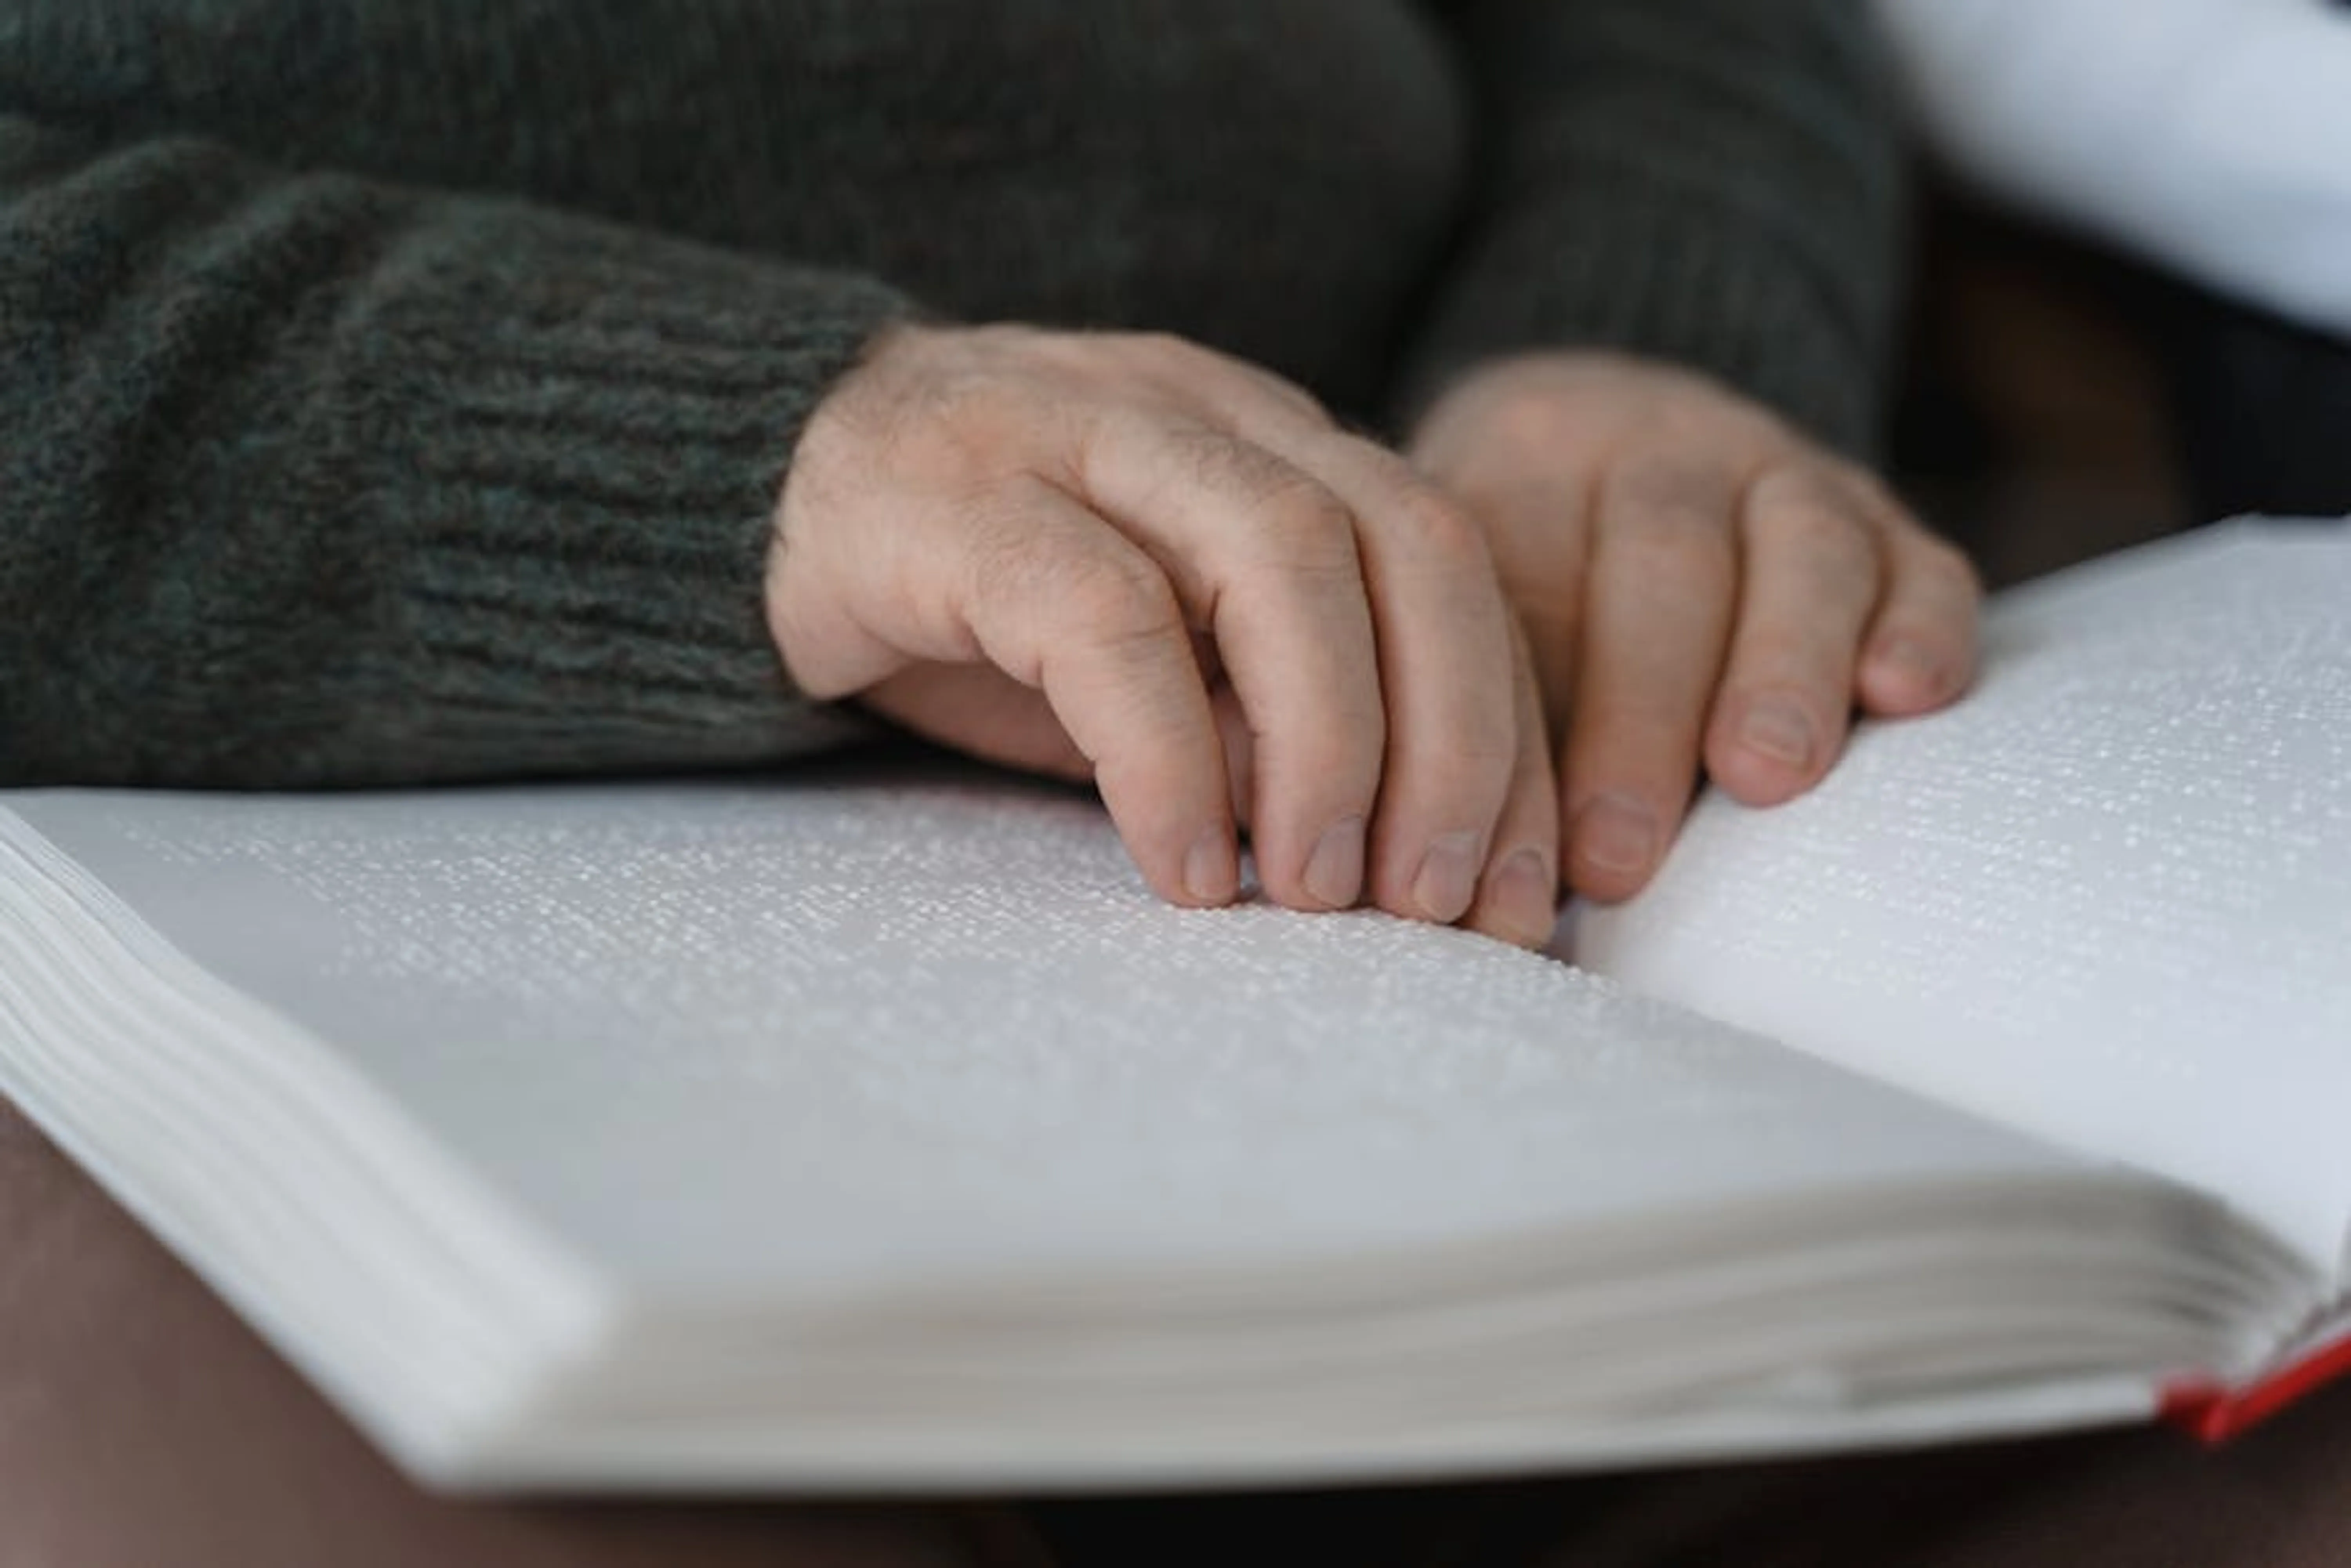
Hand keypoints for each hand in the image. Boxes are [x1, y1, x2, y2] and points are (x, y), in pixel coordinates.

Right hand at [770, 324, 1562, 945]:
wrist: (774, 489)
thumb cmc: (994, 596)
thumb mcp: (1166, 655)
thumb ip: (1275, 715)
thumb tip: (1403, 861)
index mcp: (1273, 438)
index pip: (1450, 559)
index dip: (1511, 728)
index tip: (1528, 884)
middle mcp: (1201, 413)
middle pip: (1400, 538)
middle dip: (1455, 735)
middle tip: (1440, 902)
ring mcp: (1080, 432)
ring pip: (1276, 553)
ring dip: (1331, 744)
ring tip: (1322, 896)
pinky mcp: (961, 500)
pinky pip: (1102, 617)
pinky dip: (1169, 755)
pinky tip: (1189, 868)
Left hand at [1409, 351, 1980, 902]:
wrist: (1611, 455)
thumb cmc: (1524, 584)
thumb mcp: (1473, 607)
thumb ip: (1474, 710)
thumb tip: (1467, 878)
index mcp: (1531, 459)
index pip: (1530, 580)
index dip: (1530, 721)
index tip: (1537, 849)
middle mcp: (1659, 445)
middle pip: (1662, 561)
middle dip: (1642, 715)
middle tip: (1622, 847)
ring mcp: (1782, 471)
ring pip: (1800, 549)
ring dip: (1781, 669)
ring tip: (1763, 776)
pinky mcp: (1887, 519)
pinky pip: (1921, 565)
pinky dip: (1918, 629)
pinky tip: (1902, 697)